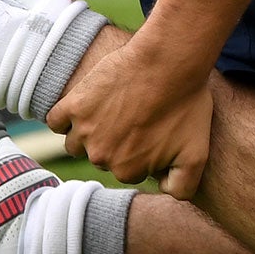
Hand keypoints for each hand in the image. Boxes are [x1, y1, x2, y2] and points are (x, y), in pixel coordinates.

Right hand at [47, 34, 211, 198]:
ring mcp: (84, 130)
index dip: (141, 151)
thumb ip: (181, 187)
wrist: (170, 60)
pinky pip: (56, 120)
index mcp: (127, 170)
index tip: (152, 130)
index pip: (127, 169)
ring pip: (76, 142)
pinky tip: (84, 106)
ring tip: (113, 111)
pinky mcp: (73, 104)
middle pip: (101, 155)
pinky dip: (65, 116)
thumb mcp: (197, 154)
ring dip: (90, 131)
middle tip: (135, 116)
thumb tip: (161, 193)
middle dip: (115, 141)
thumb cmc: (186, 103)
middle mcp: (101, 156)